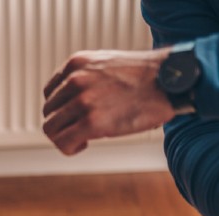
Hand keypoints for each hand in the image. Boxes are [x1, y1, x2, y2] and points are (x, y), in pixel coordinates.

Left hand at [42, 48, 174, 154]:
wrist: (170, 81)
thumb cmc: (145, 77)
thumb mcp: (107, 64)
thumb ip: (86, 77)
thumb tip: (72, 103)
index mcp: (76, 64)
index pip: (49, 93)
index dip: (60, 109)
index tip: (75, 117)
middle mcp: (75, 80)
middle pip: (48, 113)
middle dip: (61, 125)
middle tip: (80, 131)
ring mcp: (82, 101)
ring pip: (50, 129)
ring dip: (64, 138)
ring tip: (82, 139)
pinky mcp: (91, 122)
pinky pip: (63, 142)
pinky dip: (69, 148)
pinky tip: (84, 145)